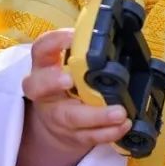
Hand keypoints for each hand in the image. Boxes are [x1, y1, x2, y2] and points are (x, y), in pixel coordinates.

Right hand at [14, 28, 131, 165]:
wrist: (56, 121)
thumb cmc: (70, 81)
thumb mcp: (70, 63)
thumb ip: (86, 50)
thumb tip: (120, 29)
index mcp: (45, 66)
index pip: (41, 49)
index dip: (54, 42)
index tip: (72, 36)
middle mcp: (45, 92)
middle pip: (40, 87)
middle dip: (53, 82)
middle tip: (69, 80)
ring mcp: (57, 115)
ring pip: (69, 117)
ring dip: (96, 117)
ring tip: (120, 113)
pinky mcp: (72, 135)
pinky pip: (88, 136)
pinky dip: (108, 133)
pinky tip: (124, 126)